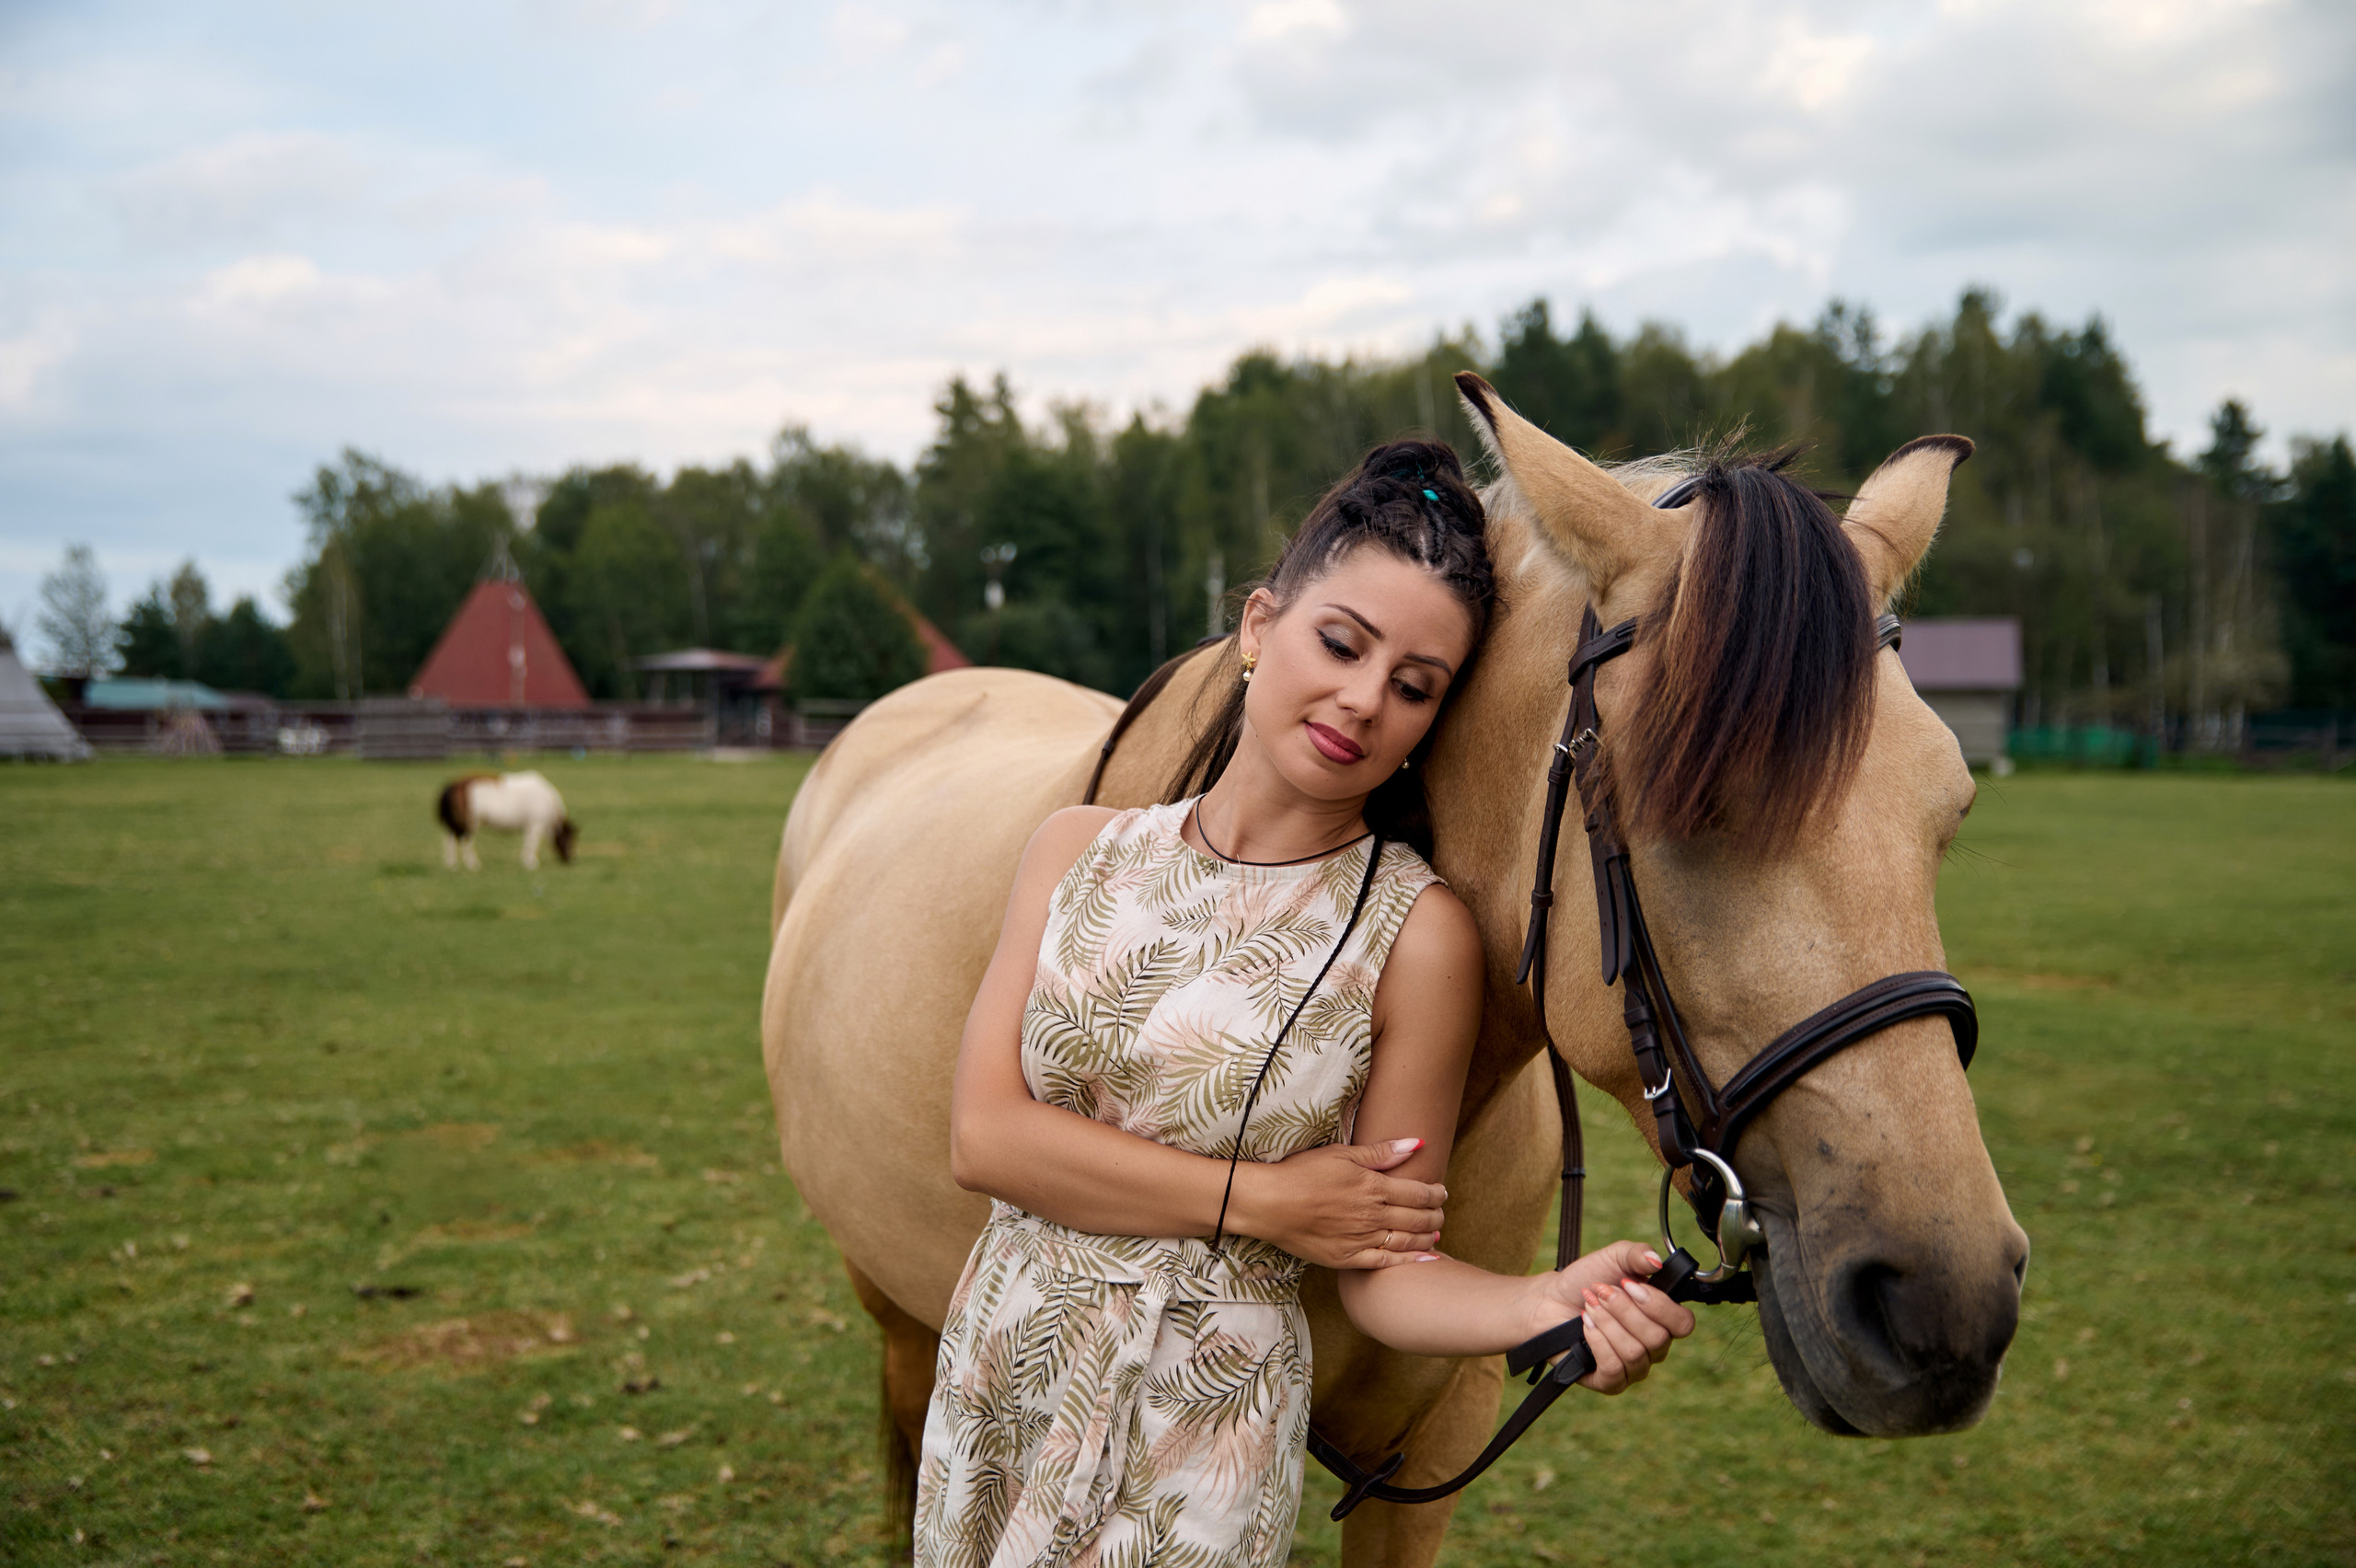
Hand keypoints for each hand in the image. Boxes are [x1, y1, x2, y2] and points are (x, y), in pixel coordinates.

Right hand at [1232, 1138, 1446, 1269]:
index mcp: (1372, 1187)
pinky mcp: (1348, 1258)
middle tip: (1441, 1213)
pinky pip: (1386, 1262)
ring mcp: (1361, 1239)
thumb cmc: (1301, 1172)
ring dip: (1427, 1238)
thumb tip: (1416, 1144)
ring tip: (1436, 1234)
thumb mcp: (1341, 1154)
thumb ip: (1381, 1153)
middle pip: (1417, 1218)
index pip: (1417, 1192)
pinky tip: (1424, 1260)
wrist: (1269, 1204)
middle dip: (1435, 1215)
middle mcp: (1372, 1215)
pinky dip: (1409, 1261)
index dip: (1434, 1193)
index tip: (1441, 1191)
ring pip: (1406, 1241)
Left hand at [1520, 1240, 1694, 1394]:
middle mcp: (1654, 1348)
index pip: (1683, 1324)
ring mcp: (1634, 1367)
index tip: (1628, 1284)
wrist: (1551, 1300)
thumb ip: (1637, 1253)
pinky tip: (1585, 1327)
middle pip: (1657, 1338)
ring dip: (1606, 1323)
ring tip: (1589, 1307)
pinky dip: (1597, 1342)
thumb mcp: (1613, 1258)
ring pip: (1634, 1353)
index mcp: (1663, 1320)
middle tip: (1600, 1292)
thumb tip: (1656, 1261)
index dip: (1659, 1305)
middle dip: (1623, 1310)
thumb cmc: (1587, 1281)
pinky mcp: (1610, 1382)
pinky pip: (1614, 1369)